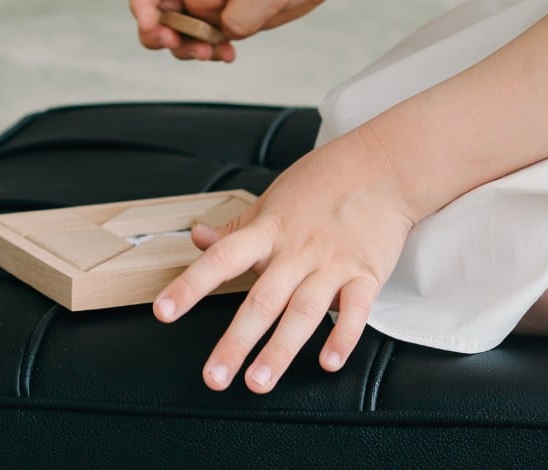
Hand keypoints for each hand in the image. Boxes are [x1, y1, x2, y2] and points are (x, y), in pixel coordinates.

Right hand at [128, 0, 347, 62]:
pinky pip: (212, 40)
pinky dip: (213, 53)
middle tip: (194, 51)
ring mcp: (223, 6)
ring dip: (189, 52)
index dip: (142, 6)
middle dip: (164, 40)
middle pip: (161, 16)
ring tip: (216, 55)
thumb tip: (226, 34)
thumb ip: (243, 13)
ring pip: (185, 35)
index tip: (156, 28)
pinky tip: (230, 56)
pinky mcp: (241, 18)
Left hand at [152, 126, 415, 392]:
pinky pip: (356, 310)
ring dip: (280, 350)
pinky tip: (328, 362)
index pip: (223, 258)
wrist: (384, 166)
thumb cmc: (325, 181)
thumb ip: (238, 227)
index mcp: (271, 229)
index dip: (191, 285)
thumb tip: (197, 237)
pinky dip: (343, 336)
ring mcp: (333, 263)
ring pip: (303, 312)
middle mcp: (298, 250)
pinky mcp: (366, 273)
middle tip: (213, 377)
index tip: (164, 311)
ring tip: (258, 382)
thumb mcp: (275, 197)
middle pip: (263, 299)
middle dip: (236, 341)